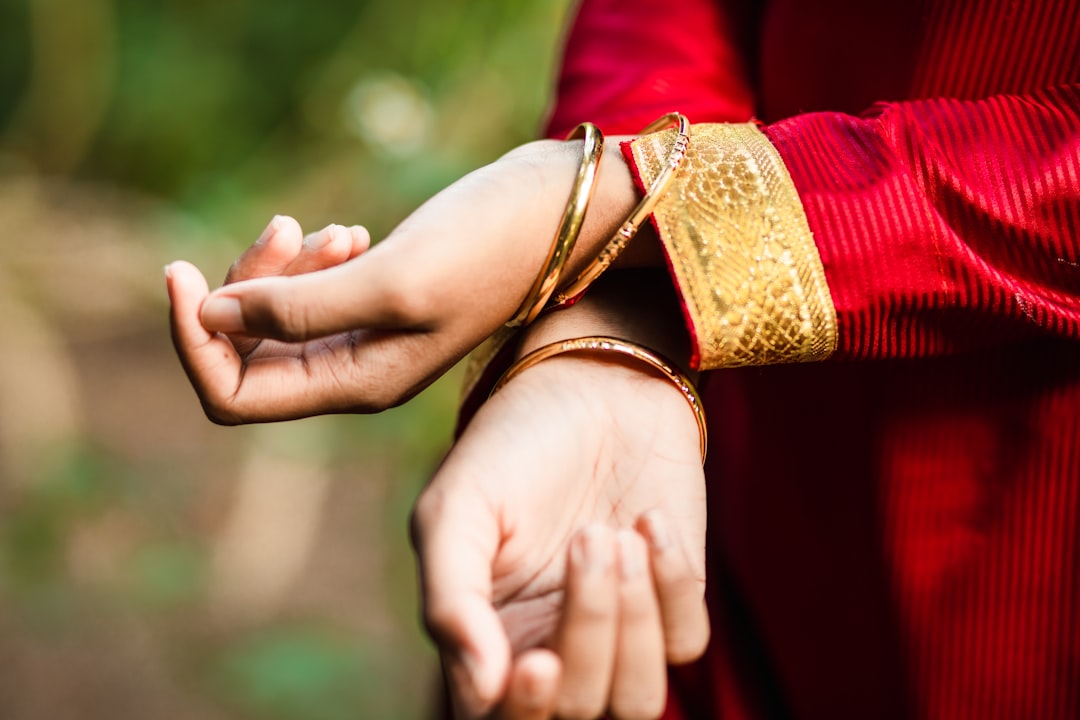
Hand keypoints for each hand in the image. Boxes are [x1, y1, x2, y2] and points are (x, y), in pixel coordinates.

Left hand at [167, 138, 647, 423]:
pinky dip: (310, 259)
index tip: (179, 271)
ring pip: (277, 320)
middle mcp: (357, 374)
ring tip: (327, 229)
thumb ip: (297, 307)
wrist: (560, 216)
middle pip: (247, 355)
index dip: (192, 341)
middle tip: (285, 229)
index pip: (234, 395)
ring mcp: (370, 340)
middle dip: (240, 290)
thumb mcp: (391, 280)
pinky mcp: (382, 302)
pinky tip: (349, 233)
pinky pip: (312, 294)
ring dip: (277, 267)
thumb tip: (207, 317)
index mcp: (358, 385)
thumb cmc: (487, 247)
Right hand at [411, 350, 708, 719]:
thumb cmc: (512, 443)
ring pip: (639, 697)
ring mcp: (618, 629)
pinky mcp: (674, 599)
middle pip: (580, 712)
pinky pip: (688, 642)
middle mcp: (551, 646)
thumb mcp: (456, 509)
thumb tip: (483, 686)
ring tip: (615, 533)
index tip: (538, 665)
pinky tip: (647, 521)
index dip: (524, 714)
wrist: (594, 383)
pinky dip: (673, 583)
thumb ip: (451, 600)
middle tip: (588, 539)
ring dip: (634, 618)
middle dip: (589, 633)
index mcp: (488, 636)